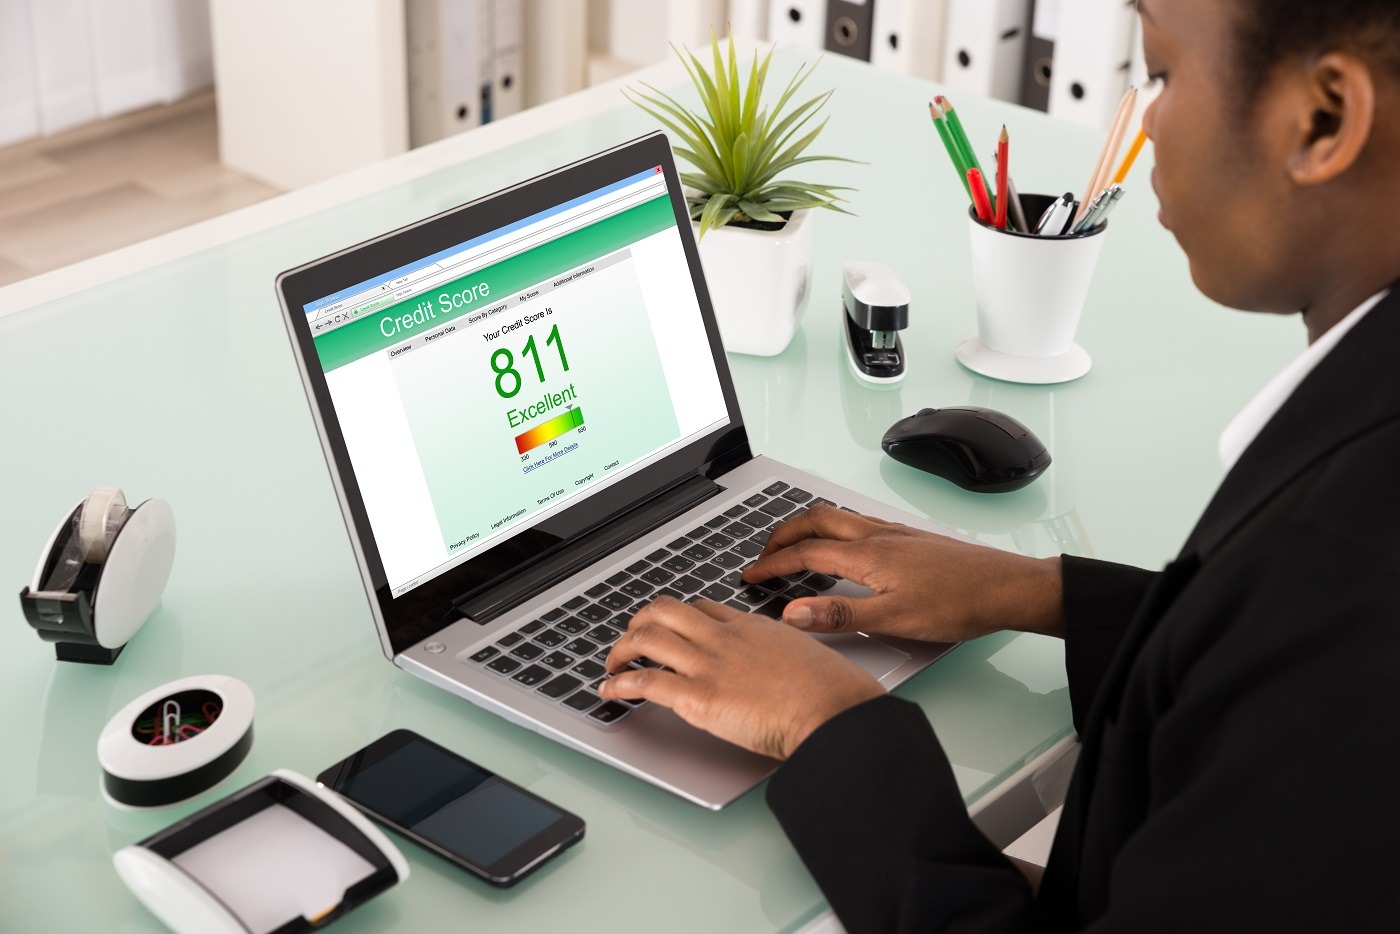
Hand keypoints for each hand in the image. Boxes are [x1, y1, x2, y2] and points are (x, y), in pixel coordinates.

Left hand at [600, 596, 883, 759]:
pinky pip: (645, 681)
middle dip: (639, 622)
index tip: (668, 629)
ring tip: (611, 664)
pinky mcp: (699, 697)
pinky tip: (610, 692)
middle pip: (666, 611)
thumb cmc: (834, 693)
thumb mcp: (807, 655)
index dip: (678, 617)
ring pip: (647, 637)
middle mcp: (725, 637)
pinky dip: (619, 685)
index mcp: (752, 627)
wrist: (835, 711)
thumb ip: (784, 654)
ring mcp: (709, 664)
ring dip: (620, 650)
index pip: (703, 608)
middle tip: (631, 640)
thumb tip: (784, 668)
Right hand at [743, 504, 1063, 642]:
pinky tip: (843, 550)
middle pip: (815, 521)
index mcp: (868, 555)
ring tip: (793, 548)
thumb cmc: (960, 603)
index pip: (805, 553)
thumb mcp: (895, 619)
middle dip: (782, 534)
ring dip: (807, 528)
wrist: (1007, 587)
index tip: (751, 577)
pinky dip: (833, 531)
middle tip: (763, 555)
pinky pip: (857, 524)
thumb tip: (793, 613)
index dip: (772, 565)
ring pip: (837, 519)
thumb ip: (840, 616)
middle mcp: (877, 535)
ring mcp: (894, 533)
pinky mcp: (909, 538)